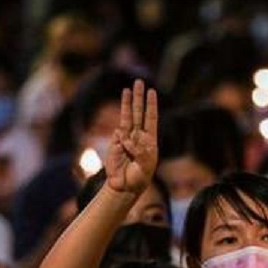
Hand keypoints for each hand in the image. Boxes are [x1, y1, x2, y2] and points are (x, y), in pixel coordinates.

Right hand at [105, 79, 157, 195]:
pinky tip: (123, 150)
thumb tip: (126, 138)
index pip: (151, 118)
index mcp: (149, 140)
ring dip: (126, 103)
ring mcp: (125, 138)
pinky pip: (118, 137)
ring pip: (126, 117)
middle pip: (138, 112)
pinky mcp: (115, 144)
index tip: (152, 91)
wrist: (126, 186)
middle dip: (138, 97)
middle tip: (138, 82)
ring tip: (127, 90)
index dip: (151, 105)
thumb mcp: (145, 165)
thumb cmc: (139, 177)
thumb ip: (139, 151)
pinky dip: (121, 141)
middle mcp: (138, 136)